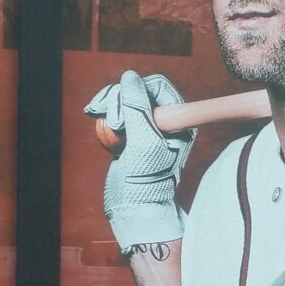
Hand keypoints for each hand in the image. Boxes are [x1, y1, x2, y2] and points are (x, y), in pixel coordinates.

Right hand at [82, 71, 195, 250]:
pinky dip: (108, 120)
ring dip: (111, 111)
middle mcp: (166, 120)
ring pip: (125, 100)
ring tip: (109, 132)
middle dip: (119, 102)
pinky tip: (105, 132)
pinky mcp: (132, 134)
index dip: (136, 92)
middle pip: (138, 90)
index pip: (157, 86)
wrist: (136, 209)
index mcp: (179, 120)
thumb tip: (130, 76)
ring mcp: (148, 127)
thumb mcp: (143, 140)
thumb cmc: (145, 180)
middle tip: (113, 123)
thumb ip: (137, 106)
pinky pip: (117, 114)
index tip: (122, 110)